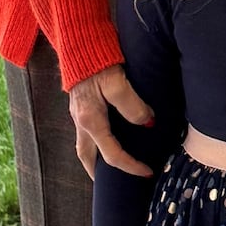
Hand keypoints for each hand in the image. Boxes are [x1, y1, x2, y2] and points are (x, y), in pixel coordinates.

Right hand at [67, 64, 153, 179]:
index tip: (148, 172)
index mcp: (90, 120)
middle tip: (113, 185)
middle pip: (87, 157)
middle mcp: (80, 120)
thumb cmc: (98, 60)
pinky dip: (95, 141)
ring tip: (108, 167)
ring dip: (95, 158)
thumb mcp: (116, 81)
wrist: (79, 40)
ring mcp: (77, 113)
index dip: (131, 166)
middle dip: (99, 173)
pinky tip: (106, 138)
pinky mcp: (79, 103)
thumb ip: (131, 104)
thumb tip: (146, 122)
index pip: (112, 154)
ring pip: (84, 145)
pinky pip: (85, 131)